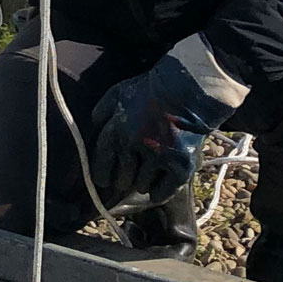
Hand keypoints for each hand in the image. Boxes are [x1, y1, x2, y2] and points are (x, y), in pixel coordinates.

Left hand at [90, 37, 245, 204]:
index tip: (105, 180)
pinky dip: (159, 193)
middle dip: (123, 178)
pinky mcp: (179, 165)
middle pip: (122, 178)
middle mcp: (134, 146)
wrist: (189, 88)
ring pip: (142, 185)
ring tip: (146, 175)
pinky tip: (157, 189)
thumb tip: (93, 129)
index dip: (103, 175)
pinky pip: (162, 191)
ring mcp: (158, 156)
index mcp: (117, 130)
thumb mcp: (118, 94)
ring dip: (142, 182)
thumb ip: (101, 113)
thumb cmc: (151, 90)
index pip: (102, 164)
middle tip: (128, 177)